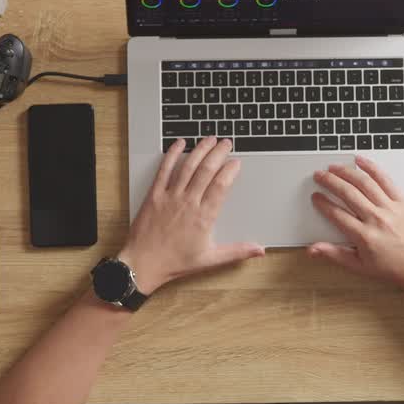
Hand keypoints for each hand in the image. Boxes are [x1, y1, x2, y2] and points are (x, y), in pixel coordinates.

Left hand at [118, 137, 264, 292]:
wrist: (143, 264)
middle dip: (218, 153)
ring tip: (210, 139)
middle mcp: (188, 203)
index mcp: (203, 217)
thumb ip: (237, 251)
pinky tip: (180, 144)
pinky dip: (172, 155)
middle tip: (226, 143)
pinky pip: (164, 170)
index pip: (221, 186)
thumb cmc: (175, 263)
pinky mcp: (155, 195)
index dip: (230, 171)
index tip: (236, 162)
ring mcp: (170, 196)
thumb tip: (260, 250)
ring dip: (200, 150)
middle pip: (206, 170)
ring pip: (188, 166)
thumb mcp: (210, 260)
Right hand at [309, 156, 403, 292]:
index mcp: (364, 236)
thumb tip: (312, 250)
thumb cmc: (394, 268)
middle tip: (319, 175)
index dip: (322, 203)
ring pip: (364, 183)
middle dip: (329, 181)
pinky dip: (372, 168)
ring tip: (334, 167)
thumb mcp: (360, 266)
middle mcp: (376, 219)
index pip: (336, 214)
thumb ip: (334, 254)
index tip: (315, 196)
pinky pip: (386, 180)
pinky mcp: (403, 202)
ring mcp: (391, 208)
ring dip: (346, 172)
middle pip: (347, 193)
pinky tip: (361, 161)